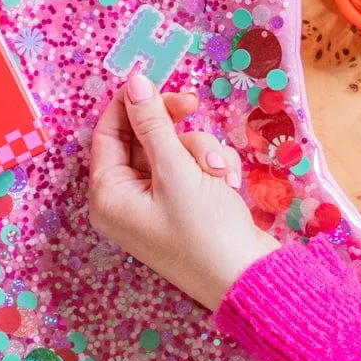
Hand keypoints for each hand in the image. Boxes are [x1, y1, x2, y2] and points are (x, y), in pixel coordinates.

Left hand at [88, 71, 278, 309]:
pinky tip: (227, 184)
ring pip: (173, 148)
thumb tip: (134, 83)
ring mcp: (155, 203)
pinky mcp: (183, 205)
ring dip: (200, 150)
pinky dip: (210, 168)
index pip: (108, 131)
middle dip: (175, 129)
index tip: (154, 80)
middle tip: (194, 103)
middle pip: (143, 137)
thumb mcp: (176, 171)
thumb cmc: (206, 232)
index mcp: (108, 193)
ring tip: (218, 173)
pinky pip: (191, 167)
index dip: (130, 103)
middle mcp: (125, 199)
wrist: (252, 280)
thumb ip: (153, 124)